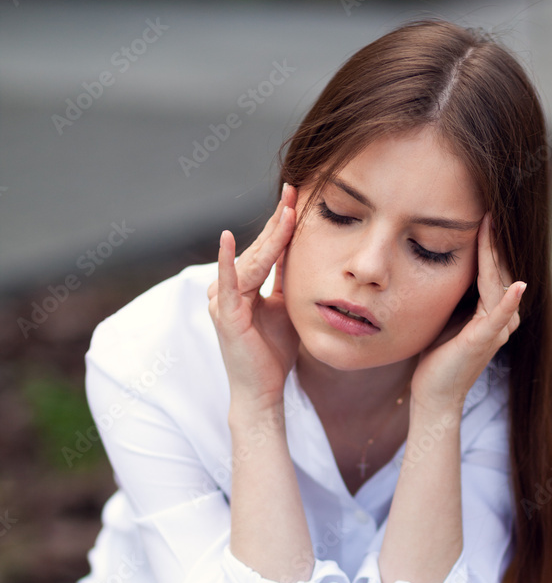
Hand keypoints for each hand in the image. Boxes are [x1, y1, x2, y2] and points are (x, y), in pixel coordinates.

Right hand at [207, 184, 299, 409]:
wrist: (263, 391)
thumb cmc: (273, 354)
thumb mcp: (286, 307)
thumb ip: (286, 281)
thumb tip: (298, 253)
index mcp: (241, 287)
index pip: (264, 249)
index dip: (279, 224)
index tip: (295, 197)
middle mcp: (226, 290)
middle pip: (258, 250)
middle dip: (277, 222)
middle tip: (293, 191)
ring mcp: (223, 302)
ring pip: (251, 262)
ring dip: (269, 236)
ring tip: (285, 211)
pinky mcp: (226, 315)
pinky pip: (229, 283)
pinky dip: (228, 261)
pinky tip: (229, 238)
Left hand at [410, 213, 524, 413]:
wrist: (434, 394)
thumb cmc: (438, 356)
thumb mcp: (448, 316)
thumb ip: (457, 294)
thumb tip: (448, 264)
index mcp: (494, 311)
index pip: (493, 268)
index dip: (489, 241)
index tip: (483, 212)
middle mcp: (502, 319)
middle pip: (498, 271)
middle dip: (494, 240)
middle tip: (490, 207)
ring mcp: (495, 330)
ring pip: (497, 284)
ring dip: (495, 255)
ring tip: (492, 226)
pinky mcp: (483, 341)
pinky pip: (498, 316)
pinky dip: (508, 301)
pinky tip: (517, 284)